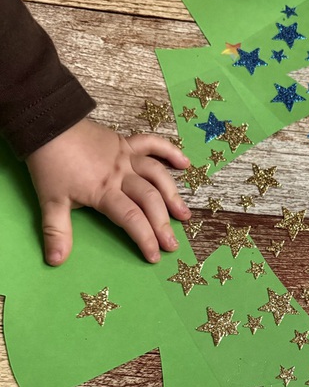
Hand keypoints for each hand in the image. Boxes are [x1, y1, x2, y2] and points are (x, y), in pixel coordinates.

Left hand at [26, 118, 191, 265]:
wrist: (46, 125)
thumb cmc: (49, 165)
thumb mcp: (50, 201)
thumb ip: (56, 232)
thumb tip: (56, 261)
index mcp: (104, 191)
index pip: (132, 218)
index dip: (145, 238)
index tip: (155, 256)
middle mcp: (121, 174)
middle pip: (149, 200)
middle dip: (163, 224)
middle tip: (173, 244)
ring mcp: (126, 156)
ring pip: (157, 175)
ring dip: (173, 194)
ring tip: (183, 214)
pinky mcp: (126, 142)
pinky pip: (153, 143)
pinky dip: (170, 151)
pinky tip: (185, 163)